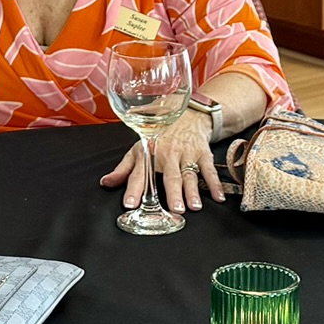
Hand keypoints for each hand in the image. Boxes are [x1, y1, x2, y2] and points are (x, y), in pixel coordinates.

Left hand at [99, 110, 224, 212]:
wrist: (187, 115)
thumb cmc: (160, 135)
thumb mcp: (139, 147)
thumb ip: (124, 168)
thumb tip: (106, 183)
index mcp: (149, 154)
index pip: (139, 174)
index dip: (134, 189)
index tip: (131, 204)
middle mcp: (167, 154)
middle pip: (170, 176)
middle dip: (173, 192)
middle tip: (174, 209)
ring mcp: (186, 154)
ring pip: (190, 175)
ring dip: (193, 191)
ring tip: (194, 206)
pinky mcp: (202, 154)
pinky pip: (209, 170)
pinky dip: (215, 185)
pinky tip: (218, 198)